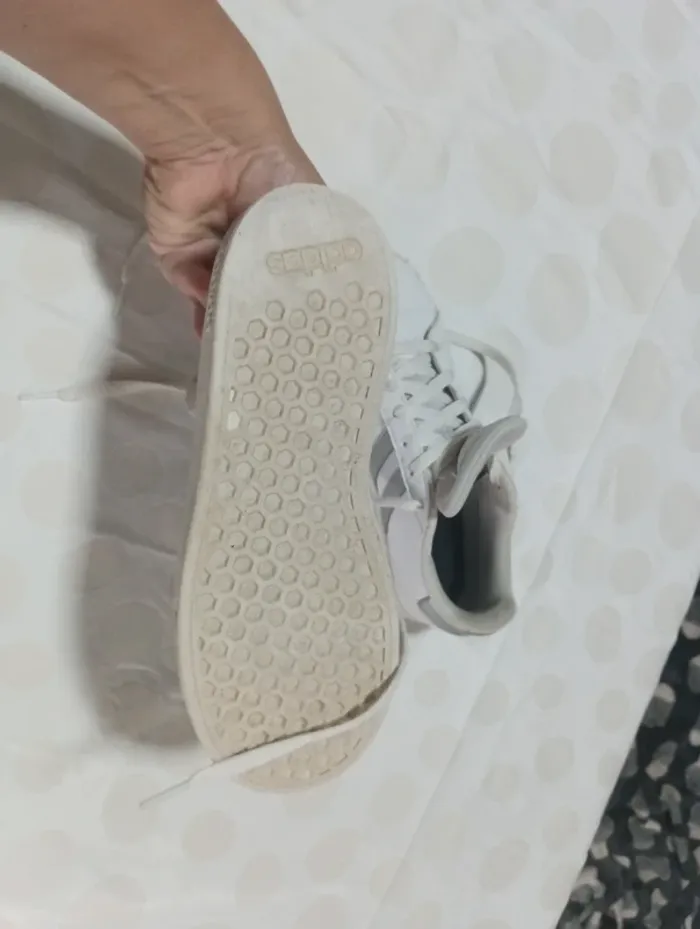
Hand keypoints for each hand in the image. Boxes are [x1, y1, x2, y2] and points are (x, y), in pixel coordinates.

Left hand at [144, 140, 320, 333]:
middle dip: (256, 321)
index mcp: (274, 238)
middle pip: (247, 295)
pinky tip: (218, 318)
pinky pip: (190, 285)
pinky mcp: (176, 255)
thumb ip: (311, 255)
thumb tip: (302, 298)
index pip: (280, 283)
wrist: (221, 143)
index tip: (298, 337)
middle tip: (270, 353)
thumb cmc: (276, 173)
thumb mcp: (311, 214)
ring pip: (217, 297)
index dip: (288, 309)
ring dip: (227, 318)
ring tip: (243, 346)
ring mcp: (207, 254)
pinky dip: (203, 300)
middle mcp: (241, 249)